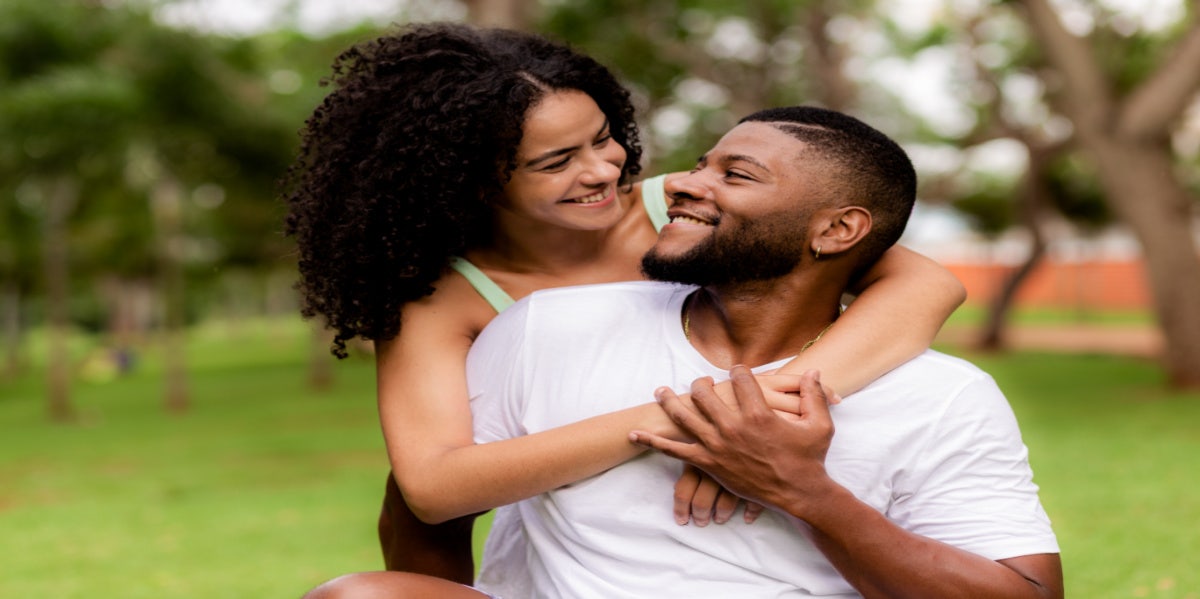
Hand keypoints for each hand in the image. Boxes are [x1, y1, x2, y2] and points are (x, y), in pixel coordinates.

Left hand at [630, 367, 836, 514]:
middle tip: (700, 382)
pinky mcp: (707, 463)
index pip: (739, 378)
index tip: (736, 370)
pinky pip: (674, 451)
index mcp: (757, 413)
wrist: (799, 494)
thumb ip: (813, 395)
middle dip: (700, 382)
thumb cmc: (809, 459)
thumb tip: (815, 371)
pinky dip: (653, 441)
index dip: (737, 371)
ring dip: (669, 401)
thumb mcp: (819, 424)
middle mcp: (732, 426)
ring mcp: (716, 445)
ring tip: (660, 391)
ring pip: (684, 416)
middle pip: (705, 393)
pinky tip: (635, 434)